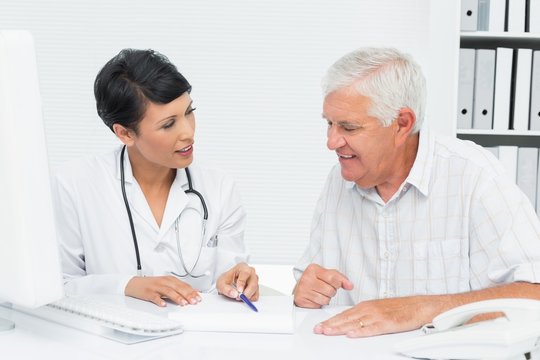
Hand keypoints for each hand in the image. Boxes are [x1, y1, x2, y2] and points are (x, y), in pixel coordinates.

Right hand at [125, 275, 200, 306]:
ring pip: (168, 291)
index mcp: (170, 280)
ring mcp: (156, 287)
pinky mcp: (148, 292)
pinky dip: (159, 301)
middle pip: (178, 288)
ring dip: (177, 297)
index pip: (184, 285)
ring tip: (183, 303)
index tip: (199, 297)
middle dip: (187, 295)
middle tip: (194, 301)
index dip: (192, 291)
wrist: (135, 283)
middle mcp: (164, 282)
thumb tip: (192, 293)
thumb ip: (178, 288)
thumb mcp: (167, 284)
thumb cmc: (153, 285)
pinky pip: (154, 297)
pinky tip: (163, 305)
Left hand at [216, 262, 258, 300]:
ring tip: (239, 297)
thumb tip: (234, 294)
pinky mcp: (256, 287)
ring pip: (256, 289)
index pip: (245, 273)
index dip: (242, 283)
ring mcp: (254, 279)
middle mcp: (250, 272)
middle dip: (247, 292)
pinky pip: (256, 294)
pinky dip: (250, 298)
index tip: (239, 291)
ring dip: (248, 296)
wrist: (227, 282)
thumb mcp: (221, 284)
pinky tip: (243, 297)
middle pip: (253, 282)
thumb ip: (226, 289)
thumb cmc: (226, 280)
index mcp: (242, 267)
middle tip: (240, 297)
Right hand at [294, 264, 352, 307]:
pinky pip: (318, 306)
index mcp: (313, 269)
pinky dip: (319, 304)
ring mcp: (302, 290)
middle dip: (331, 292)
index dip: (339, 283)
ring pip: (325, 300)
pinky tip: (315, 299)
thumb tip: (350, 286)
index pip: (332, 278)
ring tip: (320, 293)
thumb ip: (340, 278)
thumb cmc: (316, 280)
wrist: (300, 288)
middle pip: (330, 290)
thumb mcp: (327, 274)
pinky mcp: (301, 300)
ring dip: (326, 298)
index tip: (337, 284)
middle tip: (325, 288)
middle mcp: (306, 278)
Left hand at [314, 295, 444, 336]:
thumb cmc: (399, 309)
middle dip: (330, 324)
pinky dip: (361, 332)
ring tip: (328, 331)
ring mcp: (377, 316)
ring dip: (340, 328)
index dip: (331, 320)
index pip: (344, 314)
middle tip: (318, 329)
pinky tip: (351, 335)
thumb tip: (350, 323)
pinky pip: (371, 329)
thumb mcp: (377, 309)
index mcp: (366, 306)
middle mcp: (369, 310)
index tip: (320, 325)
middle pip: (345, 318)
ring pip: (354, 323)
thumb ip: (364, 315)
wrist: (417, 306)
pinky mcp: (386, 323)